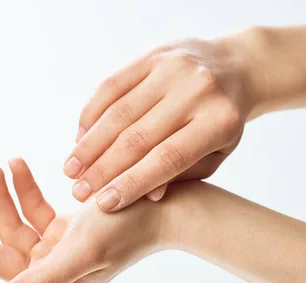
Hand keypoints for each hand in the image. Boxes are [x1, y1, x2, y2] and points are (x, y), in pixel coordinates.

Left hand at [0, 158, 162, 282]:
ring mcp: (57, 249)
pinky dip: (23, 188)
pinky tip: (16, 164)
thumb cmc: (131, 228)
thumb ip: (43, 280)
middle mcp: (52, 274)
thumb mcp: (84, 251)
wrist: (167, 204)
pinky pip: (32, 208)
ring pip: (12, 225)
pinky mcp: (64, 227)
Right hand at [64, 30, 263, 211]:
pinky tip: (80, 138)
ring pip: (119, 112)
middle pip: (138, 137)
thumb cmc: (222, 122)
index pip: (168, 159)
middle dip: (103, 169)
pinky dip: (92, 114)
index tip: (103, 205)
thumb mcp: (214, 154)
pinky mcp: (152, 55)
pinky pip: (112, 86)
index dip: (132, 183)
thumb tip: (146, 196)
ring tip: (70, 170)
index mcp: (220, 121)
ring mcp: (173, 68)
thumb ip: (181, 174)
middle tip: (77, 192)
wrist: (235, 67)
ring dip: (90, 144)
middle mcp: (197, 90)